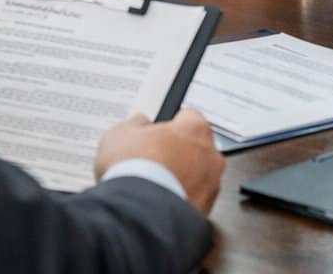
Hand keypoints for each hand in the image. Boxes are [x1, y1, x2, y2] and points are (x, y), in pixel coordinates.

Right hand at [95, 110, 223, 215]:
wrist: (139, 215)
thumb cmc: (134, 171)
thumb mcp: (120, 135)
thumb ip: (135, 124)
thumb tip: (139, 124)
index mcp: (194, 128)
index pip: (188, 117)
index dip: (169, 126)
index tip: (157, 133)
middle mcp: (210, 155)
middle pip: (196, 148)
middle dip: (178, 153)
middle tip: (153, 161)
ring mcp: (211, 185)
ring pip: (199, 176)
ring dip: (182, 179)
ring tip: (154, 186)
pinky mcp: (206, 211)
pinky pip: (194, 200)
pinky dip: (181, 200)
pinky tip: (160, 203)